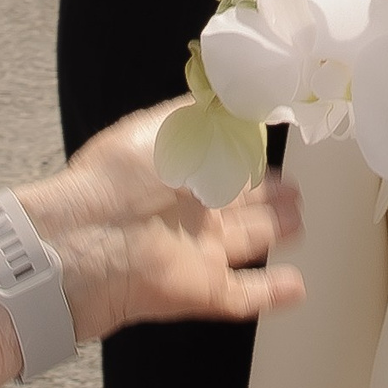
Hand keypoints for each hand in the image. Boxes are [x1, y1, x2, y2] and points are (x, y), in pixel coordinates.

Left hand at [23, 105, 304, 341]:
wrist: (88, 243)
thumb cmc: (123, 176)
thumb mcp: (169, 125)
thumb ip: (211, 109)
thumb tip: (245, 92)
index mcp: (183, 169)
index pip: (225, 160)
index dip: (250, 153)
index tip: (276, 141)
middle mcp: (193, 209)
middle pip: (241, 202)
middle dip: (269, 193)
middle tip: (295, 188)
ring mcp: (200, 252)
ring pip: (249, 241)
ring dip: (275, 231)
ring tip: (299, 221)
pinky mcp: (204, 291)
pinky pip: (245, 296)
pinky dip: (272, 293)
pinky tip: (298, 288)